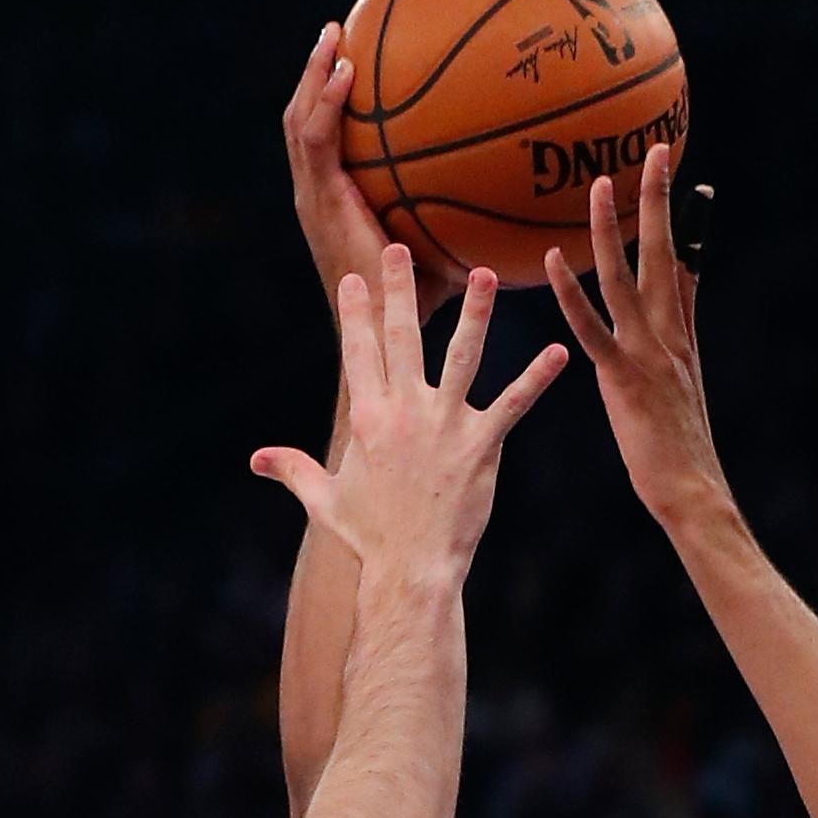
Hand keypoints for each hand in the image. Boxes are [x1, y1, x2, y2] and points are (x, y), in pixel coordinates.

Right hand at [251, 247, 566, 575]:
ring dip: (475, 314)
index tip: (356, 277)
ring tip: (484, 274)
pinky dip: (537, 378)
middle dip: (400, 290)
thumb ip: (293, 469)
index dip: (357, 312)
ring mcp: (445, 425)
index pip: (358, 352)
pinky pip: (514, 404)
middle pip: (402, 338)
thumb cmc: (369, 537)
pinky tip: (560, 353)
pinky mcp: (482, 446)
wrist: (410, 569)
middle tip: (401, 248)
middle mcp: (404, 412)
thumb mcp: (323, 499)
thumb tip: (257, 459)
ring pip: (462, 357)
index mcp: (367, 418)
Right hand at [285, 22, 460, 321]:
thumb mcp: (446, 243)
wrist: (388, 332)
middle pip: (301, 119)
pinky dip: (327, 104)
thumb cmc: (420, 297)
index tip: (351, 58)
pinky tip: (348, 76)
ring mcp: (314, 198)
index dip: (327, 99)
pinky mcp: (320, 203)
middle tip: (337, 30)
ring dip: (312, 76)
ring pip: (299, 123)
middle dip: (314, 72)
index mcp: (333, 199)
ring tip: (333, 37)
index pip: (320, 138)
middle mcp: (316, 194)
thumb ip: (466, 211)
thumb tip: (518, 183)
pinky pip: (318, 142)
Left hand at [545, 143, 731, 532]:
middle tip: (657, 150)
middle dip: (660, 200)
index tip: (691, 179)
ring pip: (627, 278)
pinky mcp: (624, 377)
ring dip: (613, 229)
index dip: (689, 223)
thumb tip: (667, 326)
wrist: (691, 490)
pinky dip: (573, 292)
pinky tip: (555, 261)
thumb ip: (674, 350)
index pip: (687, 266)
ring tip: (600, 185)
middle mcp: (670, 333)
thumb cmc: (677, 449)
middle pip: (665, 252)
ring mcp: (648, 353)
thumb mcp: (681, 390)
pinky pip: (594, 327)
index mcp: (682, 336)